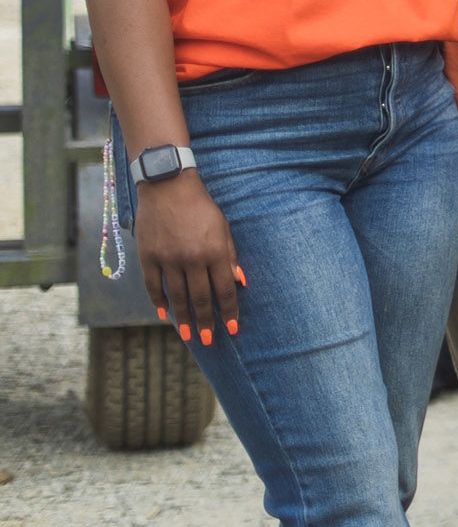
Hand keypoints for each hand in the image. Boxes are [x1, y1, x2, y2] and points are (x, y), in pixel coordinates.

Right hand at [136, 174, 239, 344]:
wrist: (168, 186)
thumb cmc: (201, 207)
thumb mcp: (223, 228)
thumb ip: (230, 256)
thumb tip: (240, 282)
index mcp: (215, 251)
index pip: (225, 289)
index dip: (229, 311)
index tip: (232, 328)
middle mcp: (192, 258)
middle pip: (201, 298)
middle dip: (206, 321)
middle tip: (208, 340)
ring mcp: (168, 258)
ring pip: (177, 296)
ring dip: (183, 318)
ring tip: (187, 335)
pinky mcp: (148, 256)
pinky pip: (154, 286)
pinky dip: (159, 302)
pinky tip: (165, 315)